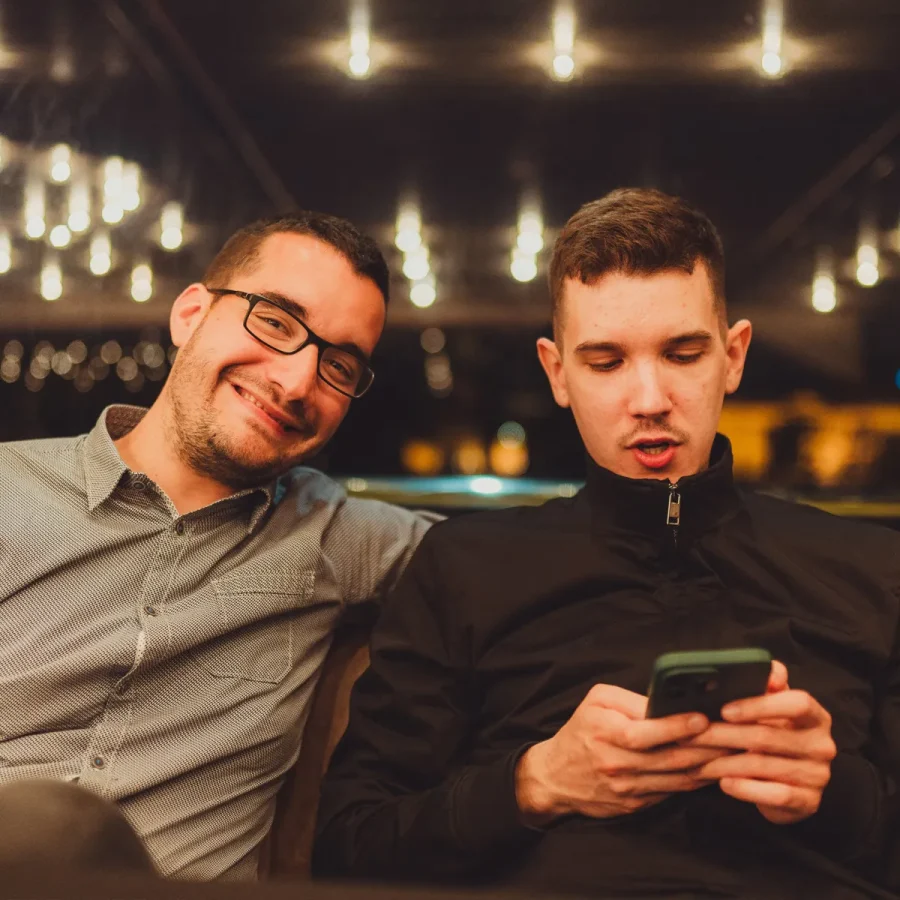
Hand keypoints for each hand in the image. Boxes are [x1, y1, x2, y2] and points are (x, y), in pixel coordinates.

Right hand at [515, 684, 730, 824]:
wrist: (556, 777)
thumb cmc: (581, 731)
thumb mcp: (596, 701)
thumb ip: (630, 699)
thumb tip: (666, 703)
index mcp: (605, 733)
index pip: (645, 732)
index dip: (676, 726)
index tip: (702, 718)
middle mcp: (617, 763)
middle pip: (669, 757)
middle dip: (705, 747)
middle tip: (735, 735)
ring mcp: (628, 788)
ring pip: (677, 778)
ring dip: (708, 767)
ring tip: (734, 752)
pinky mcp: (636, 805)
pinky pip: (672, 792)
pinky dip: (695, 781)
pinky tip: (714, 769)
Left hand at [688, 666, 835, 824]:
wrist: (791, 784)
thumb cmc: (776, 736)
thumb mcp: (773, 708)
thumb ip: (768, 686)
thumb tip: (769, 669)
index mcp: (816, 716)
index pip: (797, 703)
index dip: (760, 705)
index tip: (725, 710)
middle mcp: (822, 745)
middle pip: (768, 736)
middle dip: (723, 735)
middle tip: (692, 736)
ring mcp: (818, 775)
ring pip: (763, 765)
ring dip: (724, 763)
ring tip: (696, 762)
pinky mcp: (809, 802)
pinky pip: (773, 795)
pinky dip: (745, 789)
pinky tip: (724, 783)